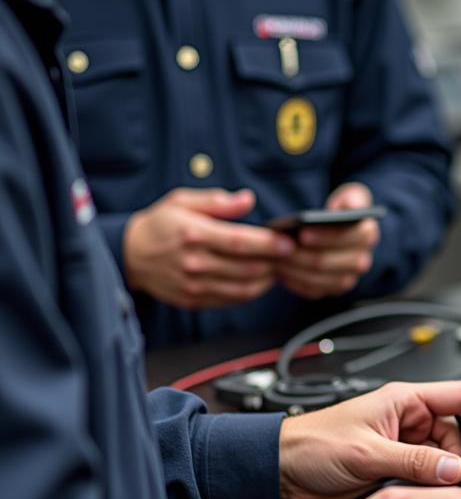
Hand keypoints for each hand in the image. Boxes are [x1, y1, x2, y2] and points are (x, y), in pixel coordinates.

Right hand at [123, 188, 294, 308]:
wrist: (131, 255)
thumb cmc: (160, 224)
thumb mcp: (183, 201)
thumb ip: (217, 201)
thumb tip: (247, 199)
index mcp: (194, 233)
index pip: (240, 242)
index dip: (268, 244)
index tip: (288, 243)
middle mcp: (194, 262)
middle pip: (247, 267)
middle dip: (274, 262)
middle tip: (290, 256)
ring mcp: (194, 284)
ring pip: (243, 287)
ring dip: (267, 279)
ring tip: (278, 268)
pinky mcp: (194, 299)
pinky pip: (231, 299)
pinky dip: (251, 291)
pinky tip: (260, 281)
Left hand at [276, 182, 380, 299]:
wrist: (339, 230)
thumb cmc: (341, 209)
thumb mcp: (350, 196)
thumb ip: (353, 198)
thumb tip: (351, 207)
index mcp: (367, 235)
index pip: (346, 238)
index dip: (324, 236)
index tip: (302, 232)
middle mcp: (361, 261)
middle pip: (327, 261)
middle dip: (301, 255)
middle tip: (278, 248)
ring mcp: (348, 278)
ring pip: (317, 279)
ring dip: (294, 269)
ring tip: (274, 258)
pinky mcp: (334, 289)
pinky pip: (313, 291)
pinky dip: (295, 282)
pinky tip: (280, 272)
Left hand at [279, 381, 460, 498]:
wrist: (278, 472)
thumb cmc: (310, 447)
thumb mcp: (367, 453)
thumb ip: (415, 460)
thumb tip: (454, 468)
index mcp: (404, 401)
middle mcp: (407, 419)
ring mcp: (403, 444)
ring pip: (449, 455)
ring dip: (457, 470)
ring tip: (458, 486)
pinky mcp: (396, 467)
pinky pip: (433, 473)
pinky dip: (441, 483)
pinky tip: (442, 494)